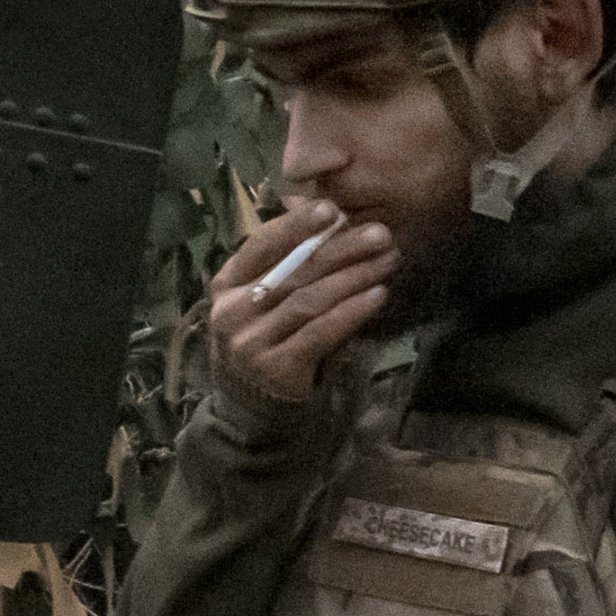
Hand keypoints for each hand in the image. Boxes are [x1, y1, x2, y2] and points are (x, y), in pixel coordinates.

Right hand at [202, 197, 398, 403]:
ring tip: (388, 261)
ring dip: (354, 277)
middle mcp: (232, 310)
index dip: (296, 225)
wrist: (251, 406)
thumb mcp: (263, 300)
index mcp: (227, 284)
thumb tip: (338, 224)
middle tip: (380, 234)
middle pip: (292, 271)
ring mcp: (251, 342)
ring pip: (309, 300)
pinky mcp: (276, 368)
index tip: (331, 208)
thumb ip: (288, 268)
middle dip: (340, 249)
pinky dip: (352, 312)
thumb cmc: (266, 339)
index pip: (261, 245)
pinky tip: (378, 295)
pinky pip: (320, 332)